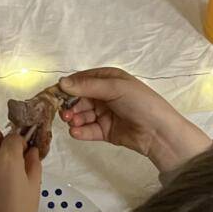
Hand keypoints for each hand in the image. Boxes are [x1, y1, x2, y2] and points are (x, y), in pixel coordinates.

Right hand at [57, 68, 210, 176]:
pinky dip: (81, 131)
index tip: (54, 94)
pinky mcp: (105, 131)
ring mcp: (104, 113)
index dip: (68, 86)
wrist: (158, 131)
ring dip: (74, 118)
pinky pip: (88, 129)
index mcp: (108, 79)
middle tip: (64, 113)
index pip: (82, 80)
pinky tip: (76, 132)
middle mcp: (105, 95)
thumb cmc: (140, 103)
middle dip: (70, 105)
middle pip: (79, 98)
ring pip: (81, 115)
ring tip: (72, 123)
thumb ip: (87, 86)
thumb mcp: (115, 88)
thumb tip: (61, 83)